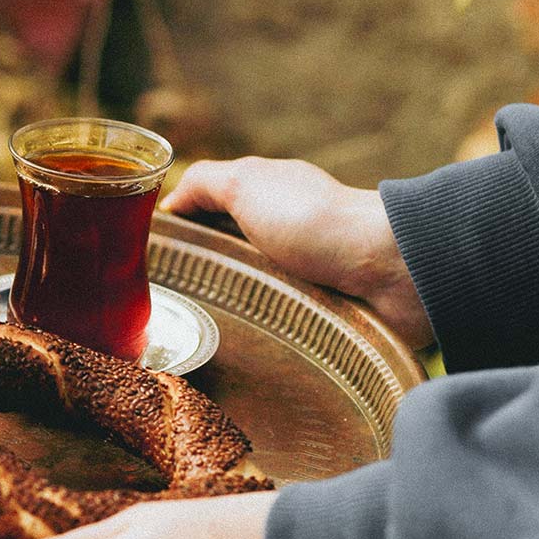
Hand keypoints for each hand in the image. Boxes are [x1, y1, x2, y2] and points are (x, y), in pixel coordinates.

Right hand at [161, 157, 433, 348]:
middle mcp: (285, 241)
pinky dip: (262, 342)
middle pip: (227, 264)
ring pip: (250, 303)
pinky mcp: (321, 321)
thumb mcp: (247, 184)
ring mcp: (303, 282)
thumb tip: (169, 202)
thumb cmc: (316, 222)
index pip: (210, 219)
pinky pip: (280, 335)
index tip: (149, 266)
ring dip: (230, 320)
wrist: (389, 269)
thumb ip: (204, 183)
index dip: (181, 238)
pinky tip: (240, 355)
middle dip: (200, 286)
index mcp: (267, 204)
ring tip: (199, 343)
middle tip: (169, 312)